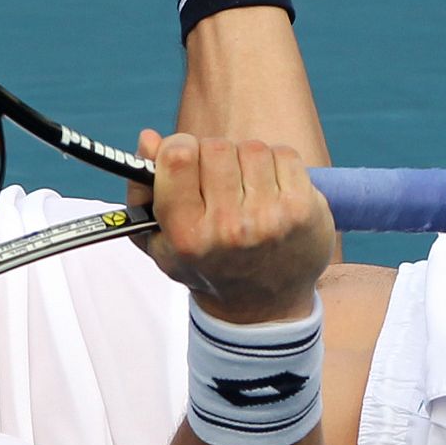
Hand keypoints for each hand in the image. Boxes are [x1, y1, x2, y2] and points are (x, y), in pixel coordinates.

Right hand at [126, 129, 331, 323]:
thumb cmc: (205, 266)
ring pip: (250, 148)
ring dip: (245, 159)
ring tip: (244, 187)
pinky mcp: (302, 209)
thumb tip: (148, 138)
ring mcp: (269, 218)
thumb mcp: (159, 240)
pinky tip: (269, 189)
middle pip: (215, 147)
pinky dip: (275, 164)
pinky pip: (283, 154)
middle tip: (217, 179)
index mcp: (186, 234)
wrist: (262, 306)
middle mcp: (228, 227)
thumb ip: (142, 190)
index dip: (177, 147)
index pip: (178, 156)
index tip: (182, 158)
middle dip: (213, 154)